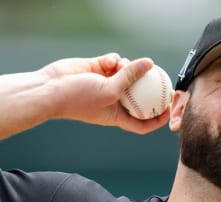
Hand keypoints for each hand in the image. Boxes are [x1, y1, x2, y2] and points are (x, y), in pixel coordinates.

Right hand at [40, 54, 169, 133]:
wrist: (51, 88)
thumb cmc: (77, 99)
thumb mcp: (109, 90)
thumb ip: (130, 76)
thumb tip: (149, 63)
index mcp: (116, 115)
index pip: (141, 123)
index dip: (157, 119)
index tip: (169, 110)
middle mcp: (113, 100)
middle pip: (138, 95)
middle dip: (150, 87)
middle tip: (163, 78)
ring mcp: (105, 84)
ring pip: (127, 74)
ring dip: (129, 68)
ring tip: (125, 65)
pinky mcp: (97, 69)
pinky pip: (114, 62)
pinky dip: (115, 60)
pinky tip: (111, 60)